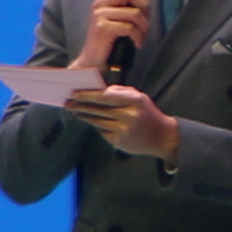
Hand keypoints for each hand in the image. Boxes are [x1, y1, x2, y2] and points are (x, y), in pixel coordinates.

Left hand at [65, 85, 183, 169]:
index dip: (88, 95)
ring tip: (76, 111)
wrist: (162, 137)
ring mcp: (123, 129)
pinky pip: (102, 131)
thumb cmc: (147, 114)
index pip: (106, 96)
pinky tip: (91, 121)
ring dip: (85, 116)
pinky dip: (96, 126)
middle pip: (98, 109)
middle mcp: (129, 115)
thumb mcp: (140, 98)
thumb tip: (99, 90)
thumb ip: (121, 92)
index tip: (75, 93)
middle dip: (81, 105)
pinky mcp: (118, 141)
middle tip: (69, 103)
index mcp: (135, 101)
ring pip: (97, 121)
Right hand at [78, 0, 154, 72]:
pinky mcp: (102, 27)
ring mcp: (99, 15)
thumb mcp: (119, 19)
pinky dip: (138, 37)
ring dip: (143, 27)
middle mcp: (100, 5)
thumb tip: (146, 0)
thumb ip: (128, 7)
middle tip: (146, 22)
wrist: (95, 61)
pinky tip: (136, 43)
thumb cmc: (111, 40)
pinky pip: (130, 27)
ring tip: (140, 36)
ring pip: (133, 13)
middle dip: (145, 7)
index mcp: (104, 0)